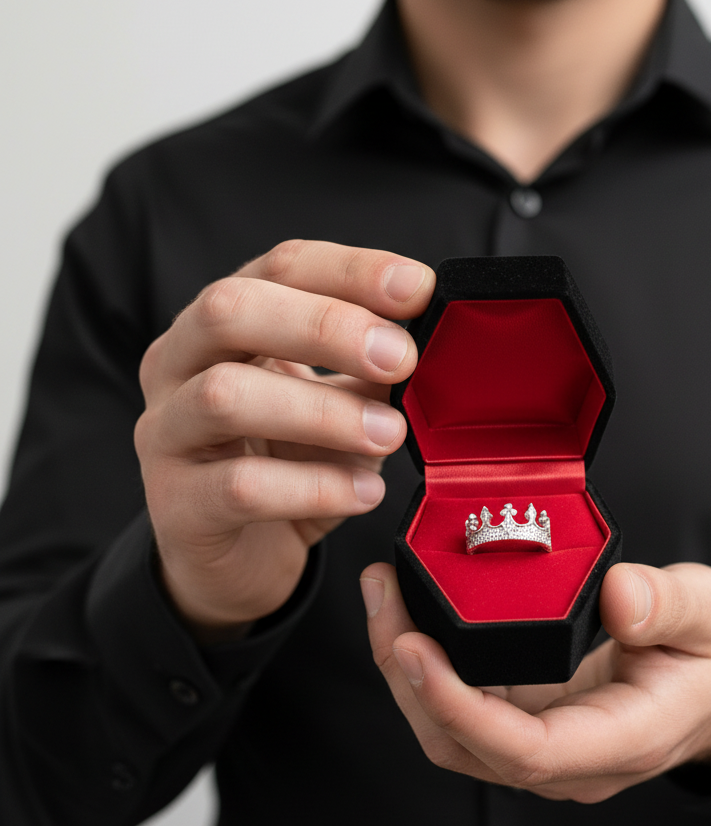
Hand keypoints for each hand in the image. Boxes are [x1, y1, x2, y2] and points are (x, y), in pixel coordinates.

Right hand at [135, 241, 432, 640]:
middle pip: (231, 310)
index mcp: (224, 324)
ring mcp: (166, 433)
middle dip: (325, 326)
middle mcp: (178, 364)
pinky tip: (365, 493)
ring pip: (226, 396)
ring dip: (323, 412)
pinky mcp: (177, 505)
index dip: (350, 270)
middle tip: (400, 357)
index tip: (417, 288)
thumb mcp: (340, 406)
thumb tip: (429, 341)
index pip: (279, 267)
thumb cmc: (290, 466)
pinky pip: (240, 487)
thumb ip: (371, 371)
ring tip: (390, 434)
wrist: (241, 558)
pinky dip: (315, 487)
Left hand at [362, 560, 710, 801]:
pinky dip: (423, 668)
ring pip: (449, 734)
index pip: (524, 750)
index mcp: (621, 740)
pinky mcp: (523, 722)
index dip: (459, 708)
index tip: (415, 650)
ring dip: (404, 674)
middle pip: (464, 746)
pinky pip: (458, 711)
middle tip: (385, 600)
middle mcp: (570, 760)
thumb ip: (669, 605)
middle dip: (409, 680)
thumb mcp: (710, 614)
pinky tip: (409, 614)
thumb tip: (620, 596)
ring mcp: (541, 747)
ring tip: (384, 596)